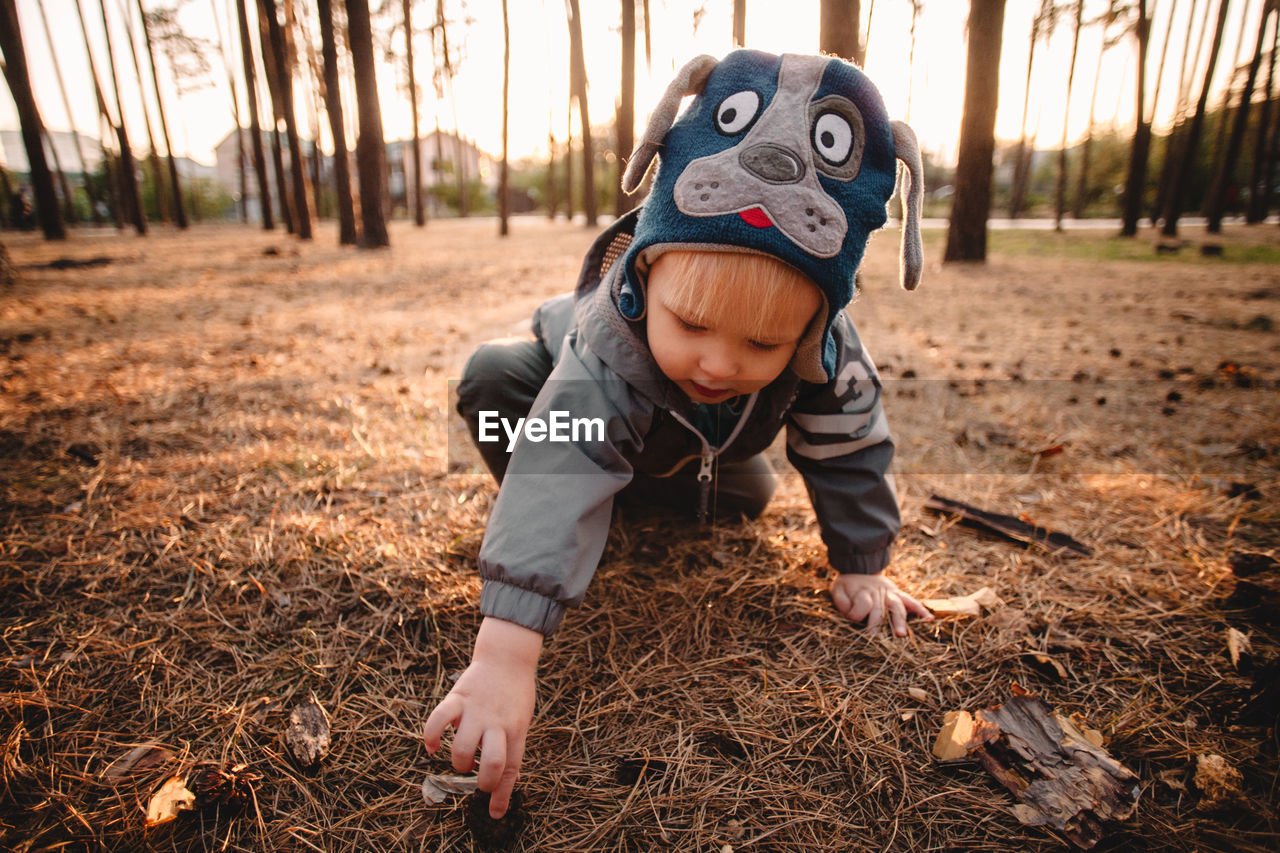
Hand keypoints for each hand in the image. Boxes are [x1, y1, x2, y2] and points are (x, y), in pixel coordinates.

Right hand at [423, 617, 542, 817]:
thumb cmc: (515, 695)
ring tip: (461, 759)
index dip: (502, 795)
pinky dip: (431, 737)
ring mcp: (477, 711)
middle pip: (492, 762)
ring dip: (458, 762)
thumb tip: (506, 779)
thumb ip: (511, 747)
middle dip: (481, 782)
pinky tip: (433, 746)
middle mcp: (497, 723)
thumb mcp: (521, 721)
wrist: (507, 658)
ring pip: (463, 749)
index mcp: (515, 731)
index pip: (511, 769)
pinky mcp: (458, 698)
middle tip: (476, 779)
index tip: (494, 814)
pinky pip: (439, 720)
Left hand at [830, 572, 932, 636]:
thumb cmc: (848, 585)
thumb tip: (850, 613)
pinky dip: (921, 610)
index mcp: (861, 591)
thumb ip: (842, 601)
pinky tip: (929, 619)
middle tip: (876, 639)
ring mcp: (890, 594)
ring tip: (901, 634)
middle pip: (879, 609)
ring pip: (897, 607)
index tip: (850, 616)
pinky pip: (911, 601)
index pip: (861, 605)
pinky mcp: (899, 595)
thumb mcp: (838, 588)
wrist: (860, 568)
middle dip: (877, 624)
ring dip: (899, 621)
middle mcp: (878, 593)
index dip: (855, 613)